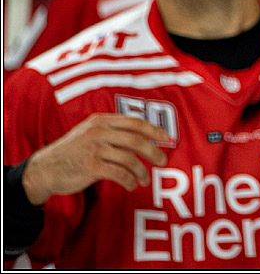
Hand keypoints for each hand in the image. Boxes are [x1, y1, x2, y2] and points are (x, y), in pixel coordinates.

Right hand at [20, 113, 170, 204]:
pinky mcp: (90, 166)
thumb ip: (113, 132)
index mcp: (101, 120)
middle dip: (154, 152)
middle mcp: (99, 131)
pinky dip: (129, 181)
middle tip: (163, 162)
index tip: (167, 139)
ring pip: (130, 159)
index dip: (154, 131)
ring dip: (142, 172)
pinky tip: (131, 186)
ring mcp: (94, 149)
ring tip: (144, 180)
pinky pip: (119, 174)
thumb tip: (145, 138)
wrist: (45, 169)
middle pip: (136, 140)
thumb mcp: (91, 133)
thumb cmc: (73, 152)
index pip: (135, 122)